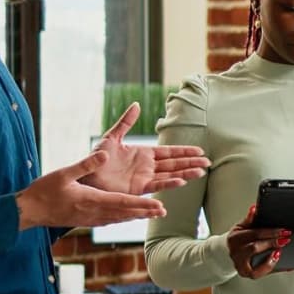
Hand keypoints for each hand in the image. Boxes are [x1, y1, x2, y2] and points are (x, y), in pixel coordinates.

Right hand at [16, 150, 168, 229]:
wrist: (29, 212)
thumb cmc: (44, 191)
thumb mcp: (64, 173)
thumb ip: (86, 164)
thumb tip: (105, 154)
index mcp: (92, 200)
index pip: (123, 203)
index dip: (142, 205)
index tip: (158, 205)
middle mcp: (95, 213)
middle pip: (126, 213)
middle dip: (146, 211)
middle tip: (163, 211)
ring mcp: (91, 220)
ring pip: (120, 218)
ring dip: (137, 216)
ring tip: (152, 213)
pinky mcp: (86, 221)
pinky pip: (110, 220)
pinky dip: (124, 217)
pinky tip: (129, 216)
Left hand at [82, 103, 208, 194]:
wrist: (85, 173)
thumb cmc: (96, 158)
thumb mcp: (112, 136)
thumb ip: (125, 122)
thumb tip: (136, 104)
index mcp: (144, 153)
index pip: (169, 152)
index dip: (184, 152)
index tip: (199, 151)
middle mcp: (147, 167)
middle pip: (174, 164)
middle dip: (191, 163)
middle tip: (208, 162)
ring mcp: (144, 178)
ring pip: (170, 175)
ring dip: (186, 173)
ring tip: (201, 172)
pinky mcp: (138, 188)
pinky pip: (157, 185)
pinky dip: (169, 183)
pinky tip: (182, 181)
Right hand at [226, 204, 289, 279]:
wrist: (227, 251)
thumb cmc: (238, 238)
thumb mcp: (241, 226)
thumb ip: (249, 219)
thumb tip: (255, 208)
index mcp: (235, 238)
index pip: (255, 234)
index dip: (271, 232)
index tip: (284, 231)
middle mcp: (235, 253)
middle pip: (255, 248)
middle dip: (272, 243)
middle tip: (286, 239)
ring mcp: (239, 264)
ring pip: (255, 265)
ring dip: (270, 260)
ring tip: (280, 253)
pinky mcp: (245, 273)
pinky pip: (258, 274)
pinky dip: (270, 269)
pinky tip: (280, 263)